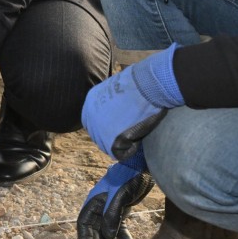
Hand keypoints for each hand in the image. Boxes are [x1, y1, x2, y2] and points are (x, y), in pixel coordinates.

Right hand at [76, 152, 153, 238]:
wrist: (143, 164)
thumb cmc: (129, 176)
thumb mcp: (120, 195)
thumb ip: (111, 215)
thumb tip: (107, 235)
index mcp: (94, 202)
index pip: (84, 225)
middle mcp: (99, 206)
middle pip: (94, 230)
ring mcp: (110, 208)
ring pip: (107, 231)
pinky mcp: (121, 209)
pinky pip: (118, 227)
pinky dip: (121, 237)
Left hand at [81, 44, 183, 159]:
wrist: (147, 85)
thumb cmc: (139, 85)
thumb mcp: (116, 89)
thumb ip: (110, 103)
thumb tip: (115, 115)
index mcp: (91, 101)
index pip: (91, 122)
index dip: (105, 127)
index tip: (119, 126)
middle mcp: (90, 116)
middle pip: (98, 136)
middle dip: (112, 137)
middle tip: (130, 130)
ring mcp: (98, 129)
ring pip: (108, 147)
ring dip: (122, 142)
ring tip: (136, 128)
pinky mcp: (110, 140)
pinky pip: (120, 153)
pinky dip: (131, 149)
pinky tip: (139, 136)